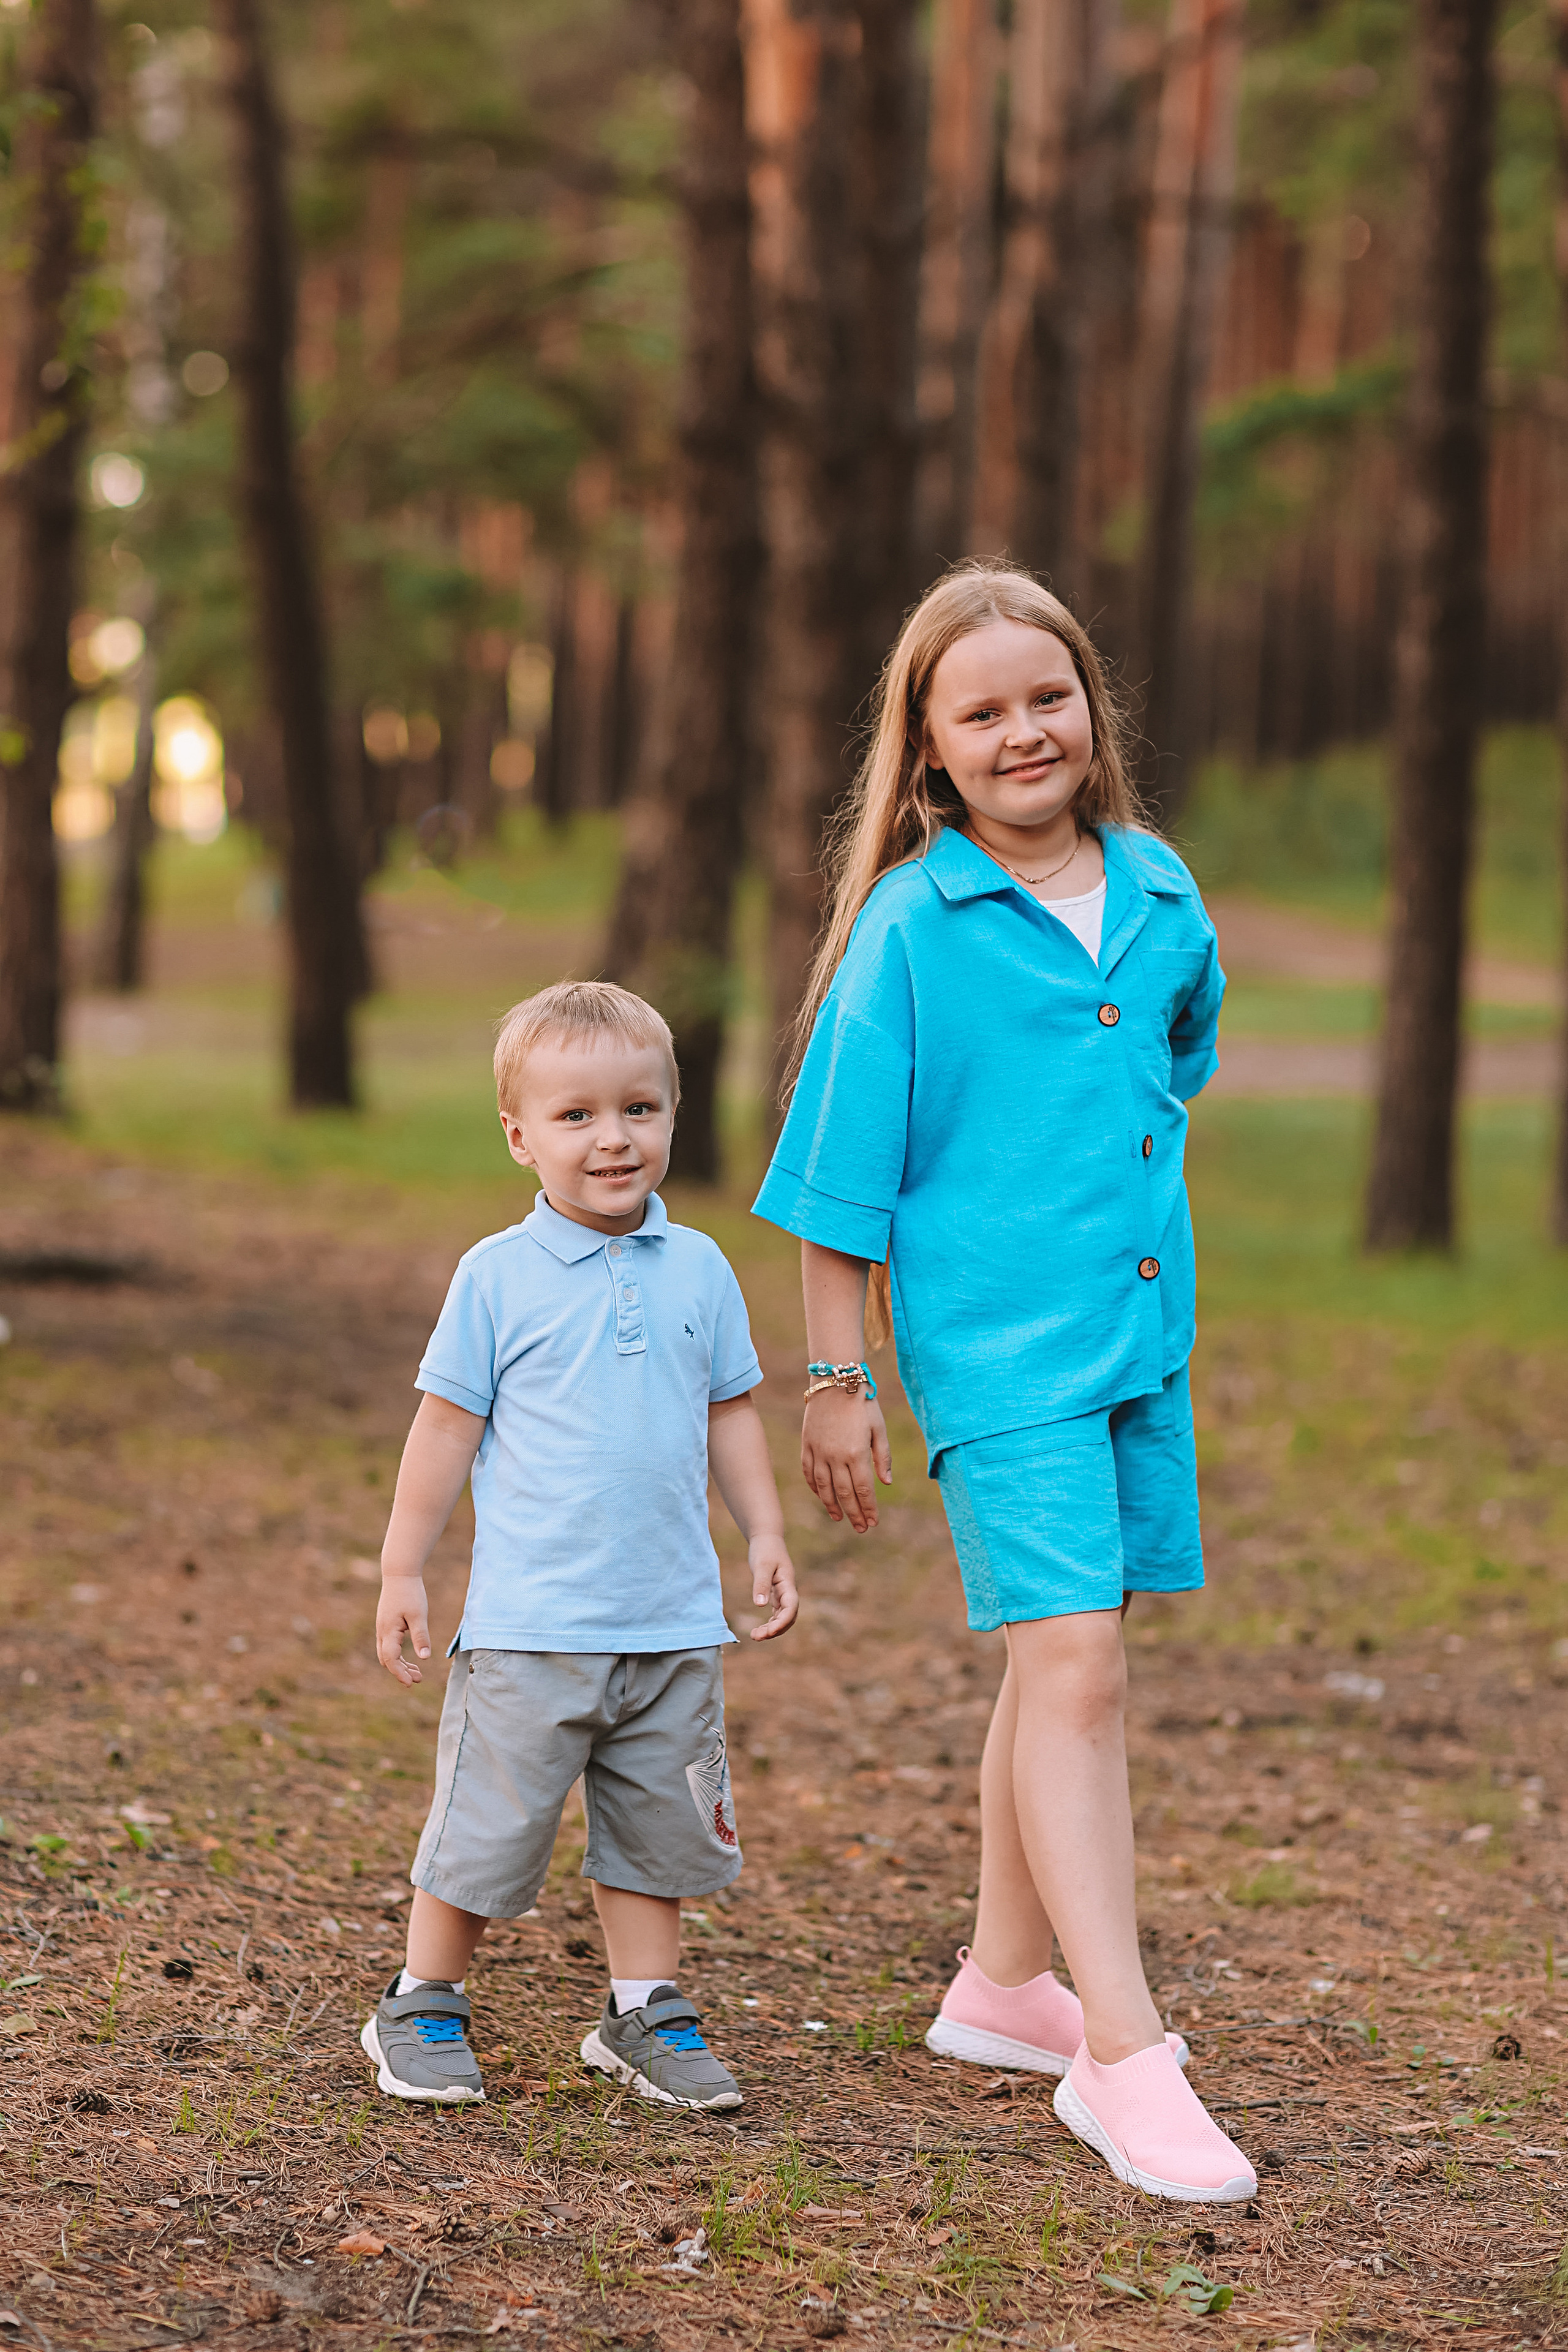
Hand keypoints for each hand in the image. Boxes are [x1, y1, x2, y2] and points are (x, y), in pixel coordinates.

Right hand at [377, 1573, 431, 1684]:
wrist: (399, 1573)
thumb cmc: (410, 1592)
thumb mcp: (419, 1615)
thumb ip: (421, 1637)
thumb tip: (425, 1658)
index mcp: (388, 1631)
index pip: (391, 1659)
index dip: (400, 1673)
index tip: (411, 1683)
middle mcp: (382, 1631)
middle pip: (387, 1660)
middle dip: (401, 1672)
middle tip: (418, 1679)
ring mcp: (383, 1628)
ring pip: (388, 1654)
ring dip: (400, 1664)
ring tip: (418, 1672)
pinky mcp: (387, 1624)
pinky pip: (390, 1646)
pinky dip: (399, 1655)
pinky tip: (411, 1657)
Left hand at [747, 1533, 798, 1639]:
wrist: (766, 1539)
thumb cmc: (765, 1549)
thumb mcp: (761, 1565)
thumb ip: (761, 1584)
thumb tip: (759, 1605)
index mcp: (788, 1584)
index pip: (791, 1608)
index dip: (782, 1623)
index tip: (768, 1632)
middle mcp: (788, 1591)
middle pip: (788, 1617)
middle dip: (775, 1630)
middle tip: (756, 1636)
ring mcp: (783, 1594)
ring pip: (783, 1617)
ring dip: (772, 1629)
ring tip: (755, 1636)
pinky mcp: (776, 1594)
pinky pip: (777, 1613)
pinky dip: (770, 1623)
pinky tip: (760, 1629)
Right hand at [801, 1389, 891, 1532]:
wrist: (834, 1380)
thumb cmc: (862, 1403)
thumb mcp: (879, 1428)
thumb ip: (883, 1457)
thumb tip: (886, 1483)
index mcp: (856, 1453)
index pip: (864, 1490)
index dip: (869, 1508)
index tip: (874, 1522)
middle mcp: (835, 1456)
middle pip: (844, 1493)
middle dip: (854, 1513)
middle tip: (861, 1528)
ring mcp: (818, 1451)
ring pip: (823, 1487)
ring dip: (832, 1506)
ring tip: (840, 1518)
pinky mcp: (807, 1444)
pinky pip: (808, 1472)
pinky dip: (814, 1487)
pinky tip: (822, 1496)